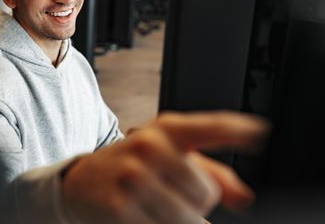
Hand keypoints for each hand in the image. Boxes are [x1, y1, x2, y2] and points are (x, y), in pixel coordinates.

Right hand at [61, 111, 268, 223]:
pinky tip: (142, 216)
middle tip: (168, 192)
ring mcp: (134, 177)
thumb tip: (243, 197)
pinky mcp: (122, 208)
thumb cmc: (130, 166)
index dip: (238, 129)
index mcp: (164, 130)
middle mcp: (149, 147)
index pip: (209, 126)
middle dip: (194, 201)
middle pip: (206, 193)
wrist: (80, 182)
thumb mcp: (166, 156)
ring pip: (190, 219)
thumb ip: (212, 172)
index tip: (260, 131)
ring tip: (154, 206)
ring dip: (179, 221)